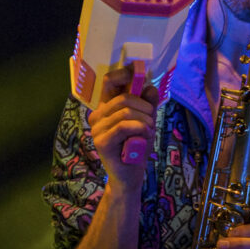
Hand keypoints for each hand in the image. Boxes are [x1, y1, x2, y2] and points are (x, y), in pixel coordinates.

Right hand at [88, 66, 157, 191]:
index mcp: (106, 106)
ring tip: (149, 130)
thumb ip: (148, 104)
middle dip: (145, 107)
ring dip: (145, 120)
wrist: (130, 174)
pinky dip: (140, 128)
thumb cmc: (137, 146)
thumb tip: (150, 87)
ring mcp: (97, 128)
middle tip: (152, 119)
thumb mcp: (146, 120)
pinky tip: (145, 135)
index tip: (139, 75)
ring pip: (125, 112)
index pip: (109, 81)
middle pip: (123, 98)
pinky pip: (123, 126)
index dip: (124, 74)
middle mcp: (97, 115)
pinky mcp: (101, 141)